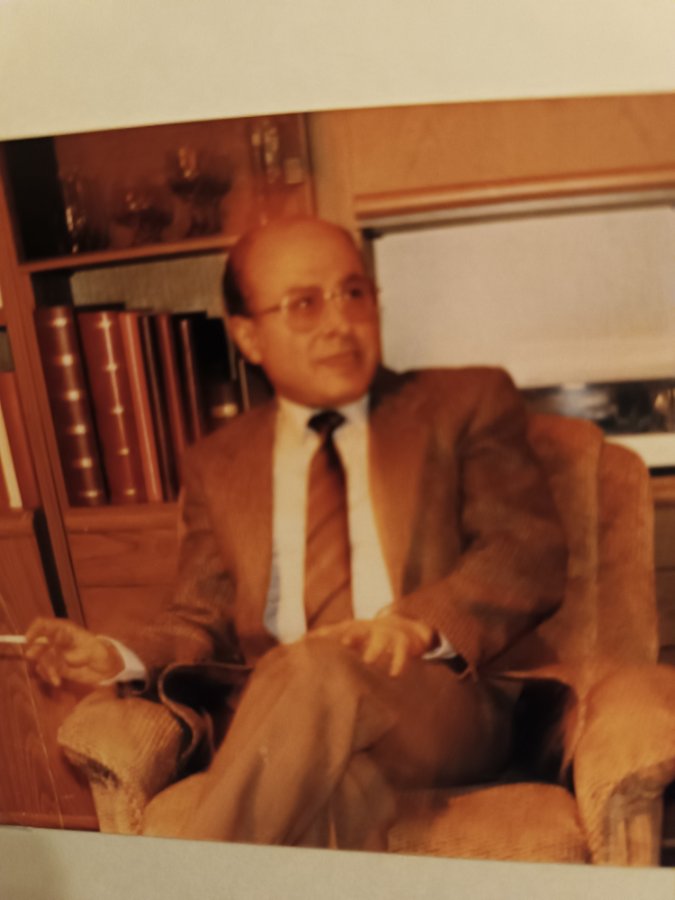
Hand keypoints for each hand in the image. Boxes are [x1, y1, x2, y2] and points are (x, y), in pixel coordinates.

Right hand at [24, 617, 123, 687]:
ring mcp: (56, 654)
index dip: (35, 629)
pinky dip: (48, 676)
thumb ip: (81, 653)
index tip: (29, 640)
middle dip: (35, 651)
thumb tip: (66, 657)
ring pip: (41, 659)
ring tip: (56, 678)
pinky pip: (45, 670)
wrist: (108, 668)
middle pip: (38, 642)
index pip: (45, 624)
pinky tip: (58, 682)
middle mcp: (58, 641)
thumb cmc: (104, 654)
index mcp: (67, 631)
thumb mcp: (96, 652)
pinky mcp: (57, 666)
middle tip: (36, 660)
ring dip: (45, 669)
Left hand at [312, 613, 435, 676]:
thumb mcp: (354, 638)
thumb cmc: (371, 638)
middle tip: (341, 643)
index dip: (321, 635)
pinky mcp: (404, 643)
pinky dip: (398, 662)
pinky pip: (401, 653)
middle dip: (349, 635)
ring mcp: (387, 634)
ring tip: (368, 660)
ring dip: (374, 649)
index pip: (335, 629)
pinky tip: (394, 673)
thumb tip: (304, 657)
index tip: (304, 641)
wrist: (407, 626)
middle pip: (356, 630)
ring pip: (380, 640)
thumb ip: (335, 647)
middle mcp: (369, 629)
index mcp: (354, 629)